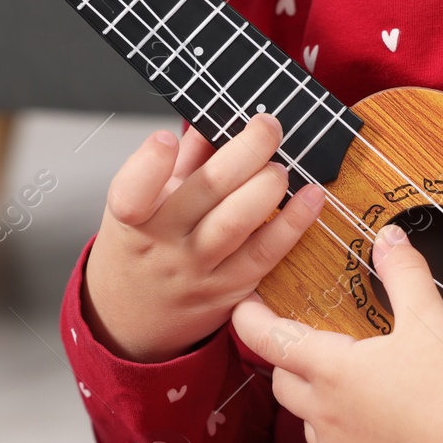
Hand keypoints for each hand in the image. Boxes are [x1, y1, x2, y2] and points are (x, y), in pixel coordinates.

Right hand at [84, 113, 326, 362]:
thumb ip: (178, 164)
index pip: (130, 193)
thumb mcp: (143, 206)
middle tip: (268, 125)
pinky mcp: (231, 291)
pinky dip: (294, 223)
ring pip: (236, 223)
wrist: (134, 322)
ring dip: (268, 186)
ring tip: (282, 164)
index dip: (149, 164)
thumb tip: (214, 120)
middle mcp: (163, 246)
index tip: (165, 138)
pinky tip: (311, 197)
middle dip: (244, 151)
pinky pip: (267, 254)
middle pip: (204, 193)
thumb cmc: (141, 251)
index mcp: (131, 220)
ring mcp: (198, 271)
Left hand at [230, 222, 442, 442]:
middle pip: (283, 382)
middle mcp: (323, 414)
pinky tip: (380, 431)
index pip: (269, 340)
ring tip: (361, 391)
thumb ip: (403, 274)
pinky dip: (348, 441)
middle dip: (292, 363)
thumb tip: (388, 237)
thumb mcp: (430, 321)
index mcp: (332, 369)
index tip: (245, 307)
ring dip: (321, 404)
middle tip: (319, 348)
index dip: (250, 320)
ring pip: (309, 422)